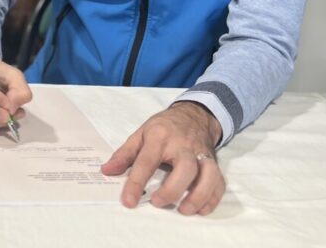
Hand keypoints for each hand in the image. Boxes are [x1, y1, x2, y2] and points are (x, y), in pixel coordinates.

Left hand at [101, 101, 224, 215]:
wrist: (193, 115)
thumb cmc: (164, 127)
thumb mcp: (141, 134)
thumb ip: (124, 154)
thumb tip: (106, 170)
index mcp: (160, 136)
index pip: (147, 161)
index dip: (136, 182)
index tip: (129, 201)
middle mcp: (183, 145)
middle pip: (185, 168)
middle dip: (173, 189)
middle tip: (157, 202)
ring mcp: (201, 154)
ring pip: (208, 176)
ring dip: (198, 196)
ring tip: (184, 210)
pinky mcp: (214, 162)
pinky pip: (219, 182)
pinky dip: (213, 198)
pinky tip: (201, 209)